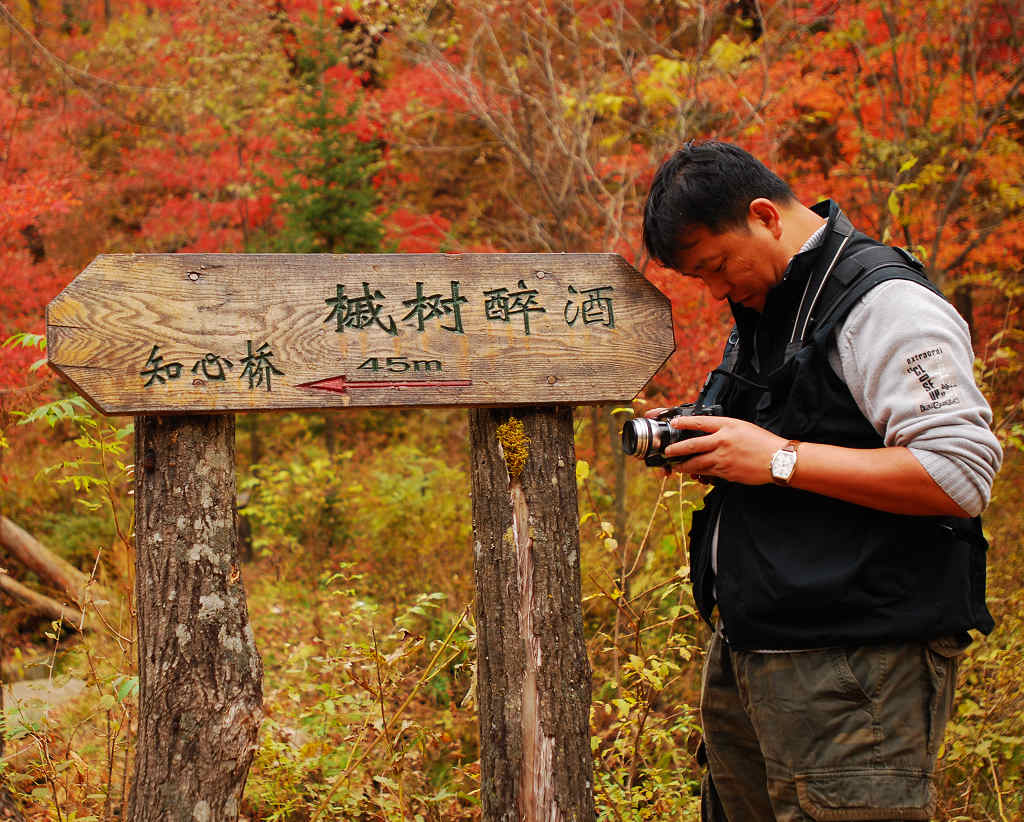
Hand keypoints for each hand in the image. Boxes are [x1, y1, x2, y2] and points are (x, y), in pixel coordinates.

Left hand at [662, 415, 788, 484]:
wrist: (778, 460)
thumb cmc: (763, 443)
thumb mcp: (742, 427)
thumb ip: (724, 429)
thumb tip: (709, 434)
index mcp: (727, 426)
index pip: (700, 422)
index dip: (685, 422)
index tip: (675, 423)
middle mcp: (723, 441)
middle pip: (693, 445)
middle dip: (676, 450)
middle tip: (668, 452)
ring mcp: (723, 458)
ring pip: (697, 463)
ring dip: (684, 466)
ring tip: (677, 467)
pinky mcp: (726, 473)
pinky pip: (708, 473)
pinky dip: (699, 474)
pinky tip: (694, 474)